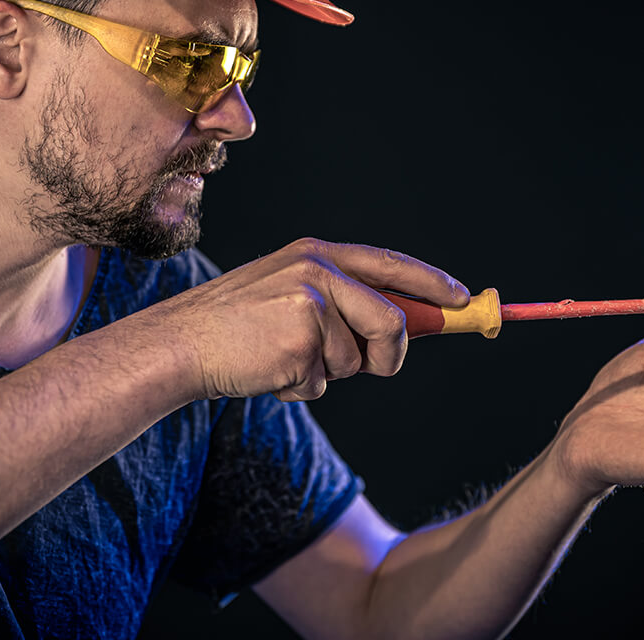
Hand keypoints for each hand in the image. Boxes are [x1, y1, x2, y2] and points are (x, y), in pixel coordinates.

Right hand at [138, 238, 468, 401]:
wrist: (180, 342)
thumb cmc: (237, 326)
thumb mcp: (290, 294)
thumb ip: (342, 301)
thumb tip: (403, 327)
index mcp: (317, 254)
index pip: (390, 264)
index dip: (431, 283)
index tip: (463, 300)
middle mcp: (318, 270)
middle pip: (392, 321)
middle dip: (390, 355)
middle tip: (374, 366)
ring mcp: (309, 304)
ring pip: (358, 361)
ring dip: (328, 374)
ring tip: (282, 357)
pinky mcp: (299, 340)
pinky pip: (324, 383)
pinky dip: (300, 389)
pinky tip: (268, 370)